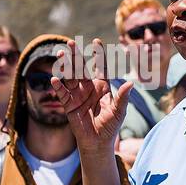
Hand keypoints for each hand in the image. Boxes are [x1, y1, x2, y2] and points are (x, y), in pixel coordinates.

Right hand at [48, 37, 131, 157]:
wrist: (98, 142)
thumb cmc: (110, 126)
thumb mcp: (118, 111)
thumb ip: (122, 97)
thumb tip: (131, 84)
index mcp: (102, 86)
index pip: (100, 67)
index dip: (98, 55)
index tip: (96, 42)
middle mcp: (89, 87)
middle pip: (81, 68)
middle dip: (76, 56)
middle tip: (71, 43)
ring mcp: (78, 95)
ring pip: (70, 77)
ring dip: (65, 66)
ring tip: (60, 54)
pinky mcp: (69, 105)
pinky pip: (62, 93)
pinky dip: (58, 87)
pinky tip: (55, 79)